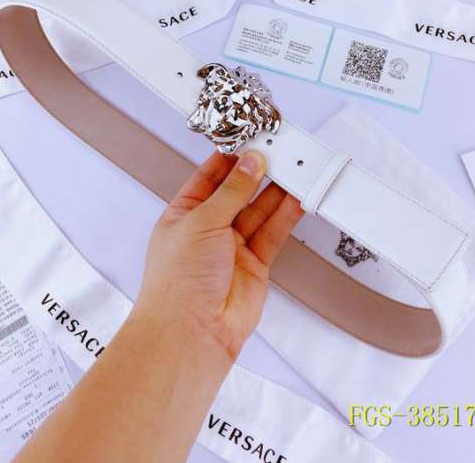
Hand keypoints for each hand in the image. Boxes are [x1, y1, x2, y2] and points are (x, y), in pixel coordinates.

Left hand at [136, 150, 303, 360]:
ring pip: (259, 212)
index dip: (230, 158)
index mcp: (184, 214)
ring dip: (275, 192)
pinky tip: (296, 199)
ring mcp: (232, 248)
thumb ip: (232, 192)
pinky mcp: (255, 265)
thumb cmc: (178, 282)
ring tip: (294, 170)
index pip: (209, 177)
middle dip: (257, 173)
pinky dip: (286, 216)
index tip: (250, 141)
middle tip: (278, 153)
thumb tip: (250, 165)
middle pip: (237, 193)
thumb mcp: (202, 222)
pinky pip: (272, 234)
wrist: (191, 332)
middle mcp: (208, 229)